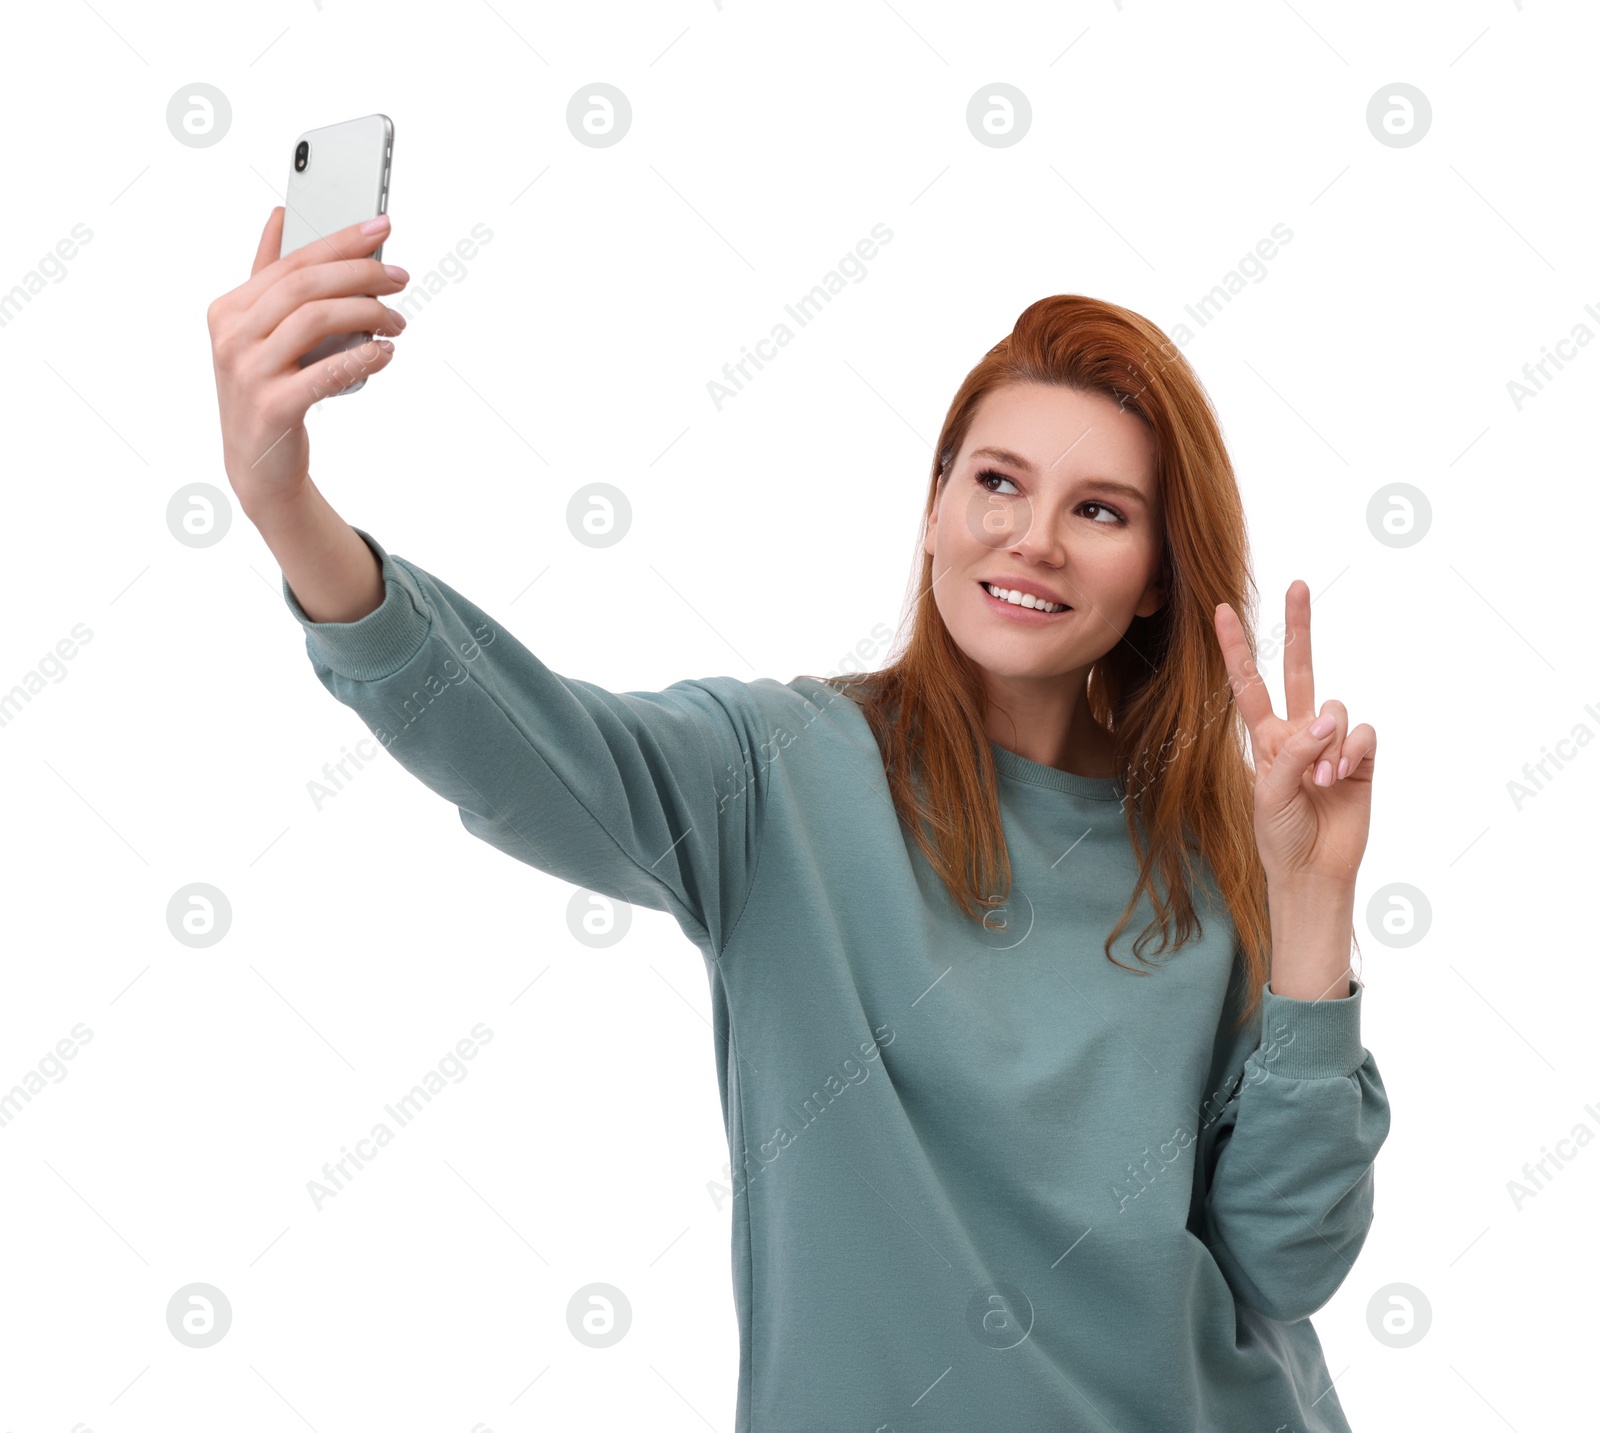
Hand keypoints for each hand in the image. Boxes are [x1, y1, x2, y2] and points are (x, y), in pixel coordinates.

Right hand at [206, 208, 407, 513]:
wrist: (258, 466)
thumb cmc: (268, 391)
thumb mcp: (260, 333)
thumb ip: (268, 278)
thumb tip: (279, 218)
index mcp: (229, 309)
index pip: (292, 262)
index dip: (340, 240)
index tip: (382, 225)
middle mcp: (232, 336)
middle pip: (305, 287)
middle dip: (361, 274)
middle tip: (400, 278)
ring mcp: (249, 372)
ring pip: (315, 320)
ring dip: (367, 314)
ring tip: (397, 322)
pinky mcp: (272, 407)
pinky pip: (326, 372)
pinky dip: (362, 357)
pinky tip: (385, 352)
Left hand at [1213, 581, 1375, 891]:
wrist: (1312, 870)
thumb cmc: (1280, 835)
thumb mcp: (1269, 794)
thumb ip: (1293, 754)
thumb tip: (1325, 721)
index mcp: (1266, 736)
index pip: (1249, 683)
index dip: (1235, 648)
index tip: (1220, 611)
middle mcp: (1299, 731)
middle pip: (1301, 669)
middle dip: (1300, 627)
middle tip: (1296, 585)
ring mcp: (1331, 743)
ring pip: (1335, 708)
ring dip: (1329, 743)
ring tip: (1321, 779)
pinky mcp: (1362, 759)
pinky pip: (1362, 734)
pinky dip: (1351, 753)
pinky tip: (1342, 778)